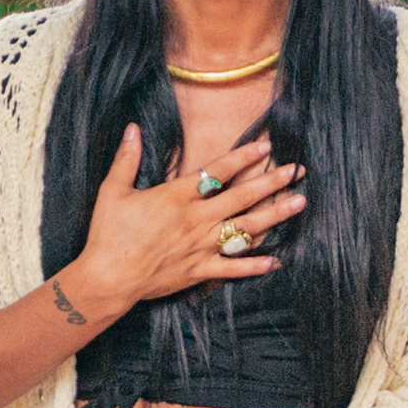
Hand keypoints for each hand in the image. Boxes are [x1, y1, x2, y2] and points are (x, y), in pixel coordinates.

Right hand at [60, 128, 306, 322]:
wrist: (108, 279)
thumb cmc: (108, 234)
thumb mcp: (113, 191)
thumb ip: (127, 159)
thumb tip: (132, 128)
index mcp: (177, 197)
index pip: (218, 171)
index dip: (243, 157)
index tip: (265, 146)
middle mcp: (196, 220)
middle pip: (242, 197)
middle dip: (272, 182)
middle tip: (297, 170)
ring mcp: (201, 247)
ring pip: (246, 229)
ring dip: (275, 216)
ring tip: (299, 203)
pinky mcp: (199, 271)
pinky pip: (233, 268)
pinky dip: (255, 265)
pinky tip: (276, 260)